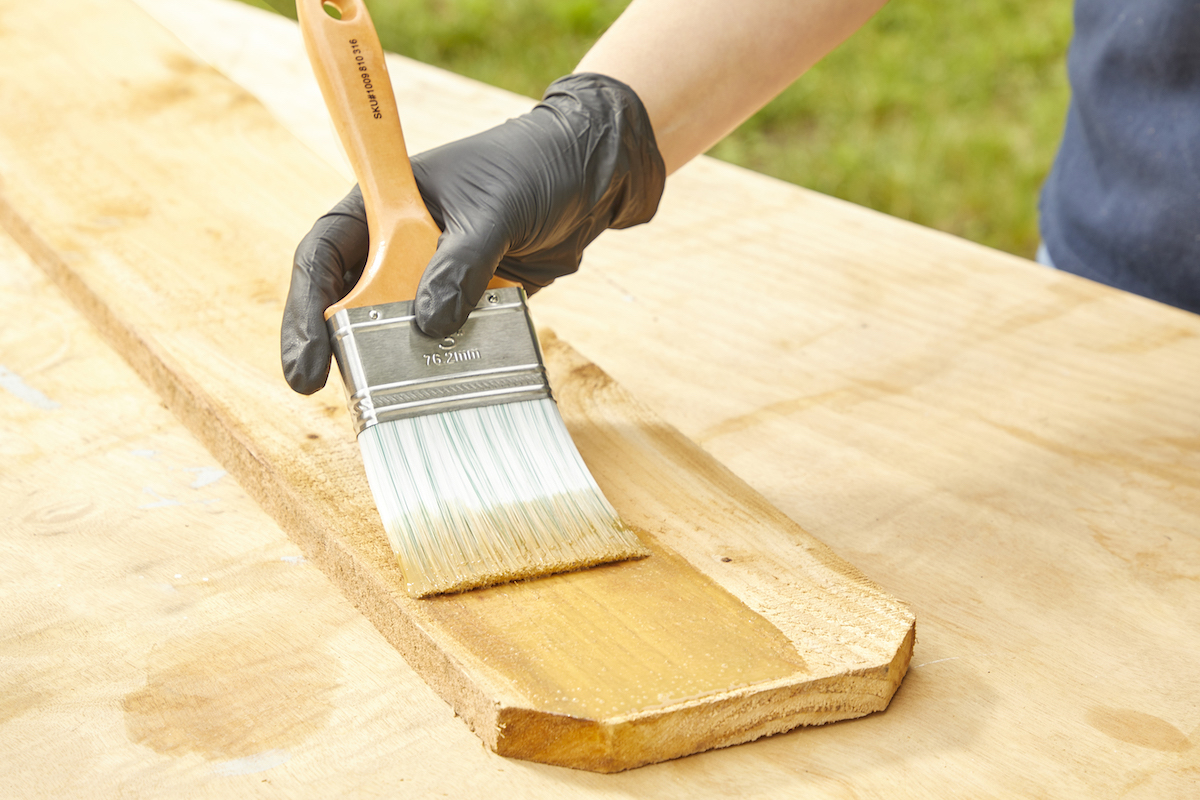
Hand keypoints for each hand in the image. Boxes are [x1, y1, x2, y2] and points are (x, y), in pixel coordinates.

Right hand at [281, 73, 664, 394]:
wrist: (592, 177)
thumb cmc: (534, 168)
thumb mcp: (494, 210)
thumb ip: (461, 264)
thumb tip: (428, 326)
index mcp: (385, 204)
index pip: (323, 256)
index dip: (305, 309)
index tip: (307, 359)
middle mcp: (397, 245)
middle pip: (347, 302)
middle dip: (336, 347)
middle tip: (325, 391)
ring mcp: (431, 278)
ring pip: (393, 330)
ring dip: (389, 363)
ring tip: (384, 404)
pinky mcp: (467, 305)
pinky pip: (444, 343)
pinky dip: (443, 366)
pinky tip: (443, 395)